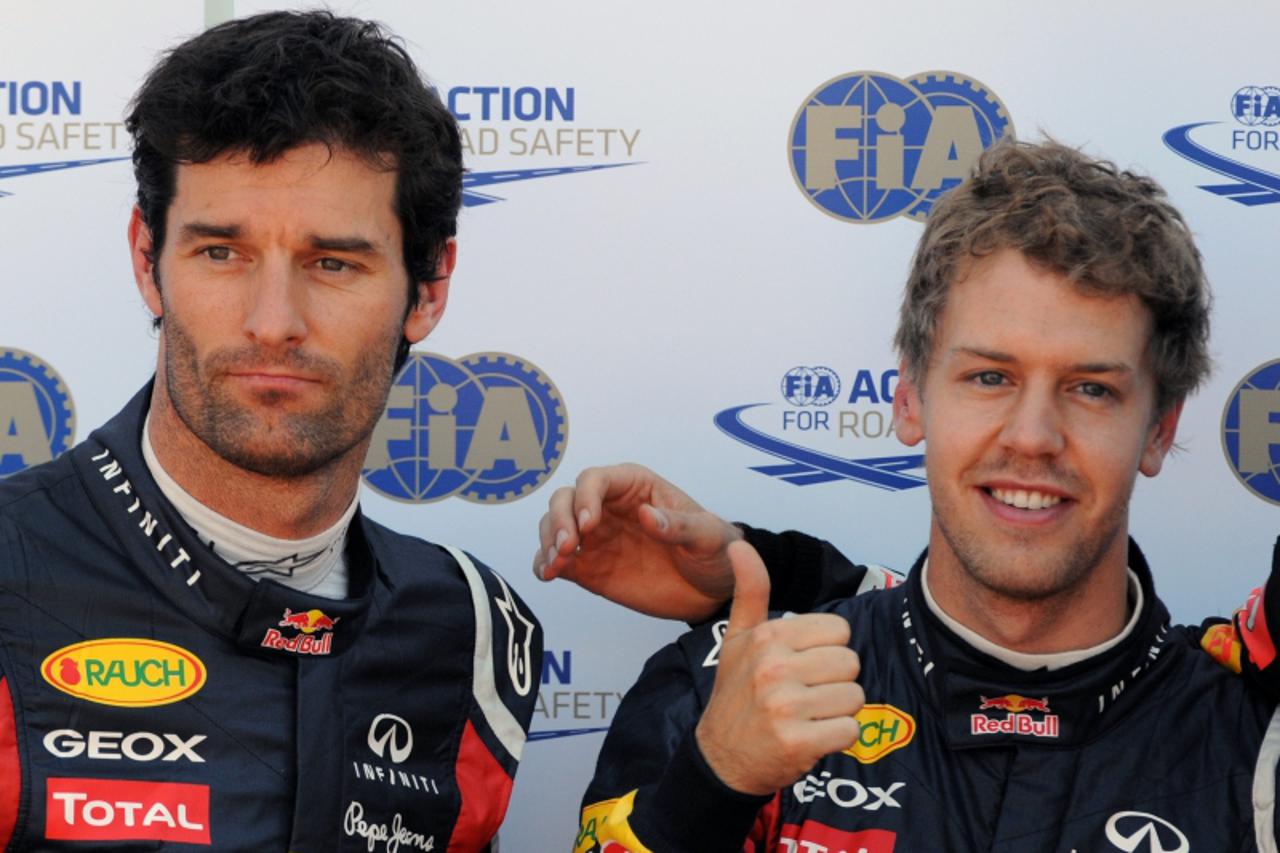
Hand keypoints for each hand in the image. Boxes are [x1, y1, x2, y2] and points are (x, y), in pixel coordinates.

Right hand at [533, 464, 743, 620]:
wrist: (713, 589)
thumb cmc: (714, 550)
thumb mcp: (707, 535)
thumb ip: (679, 525)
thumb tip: (645, 515)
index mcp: (635, 486)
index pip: (596, 479)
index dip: (586, 497)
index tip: (589, 525)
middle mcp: (608, 507)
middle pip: (566, 499)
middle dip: (559, 519)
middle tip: (567, 547)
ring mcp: (596, 538)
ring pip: (553, 526)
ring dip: (547, 541)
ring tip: (555, 565)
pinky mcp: (589, 567)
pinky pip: (557, 560)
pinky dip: (545, 564)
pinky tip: (549, 574)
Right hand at [695, 542, 862, 795]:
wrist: (720, 758)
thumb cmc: (736, 695)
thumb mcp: (739, 639)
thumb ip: (750, 590)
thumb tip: (740, 544)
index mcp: (767, 637)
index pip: (839, 630)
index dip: (826, 650)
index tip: (800, 666)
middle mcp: (774, 668)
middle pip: (851, 663)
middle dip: (835, 682)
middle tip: (804, 695)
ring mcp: (785, 707)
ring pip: (855, 698)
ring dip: (837, 712)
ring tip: (807, 716)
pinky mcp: (798, 742)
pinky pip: (851, 731)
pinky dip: (837, 739)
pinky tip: (811, 738)